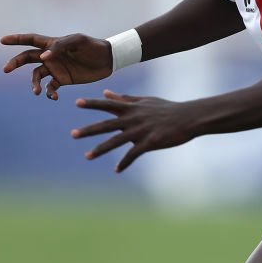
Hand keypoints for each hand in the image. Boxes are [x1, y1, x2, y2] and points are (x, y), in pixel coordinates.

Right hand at [1, 32, 112, 99]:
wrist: (108, 60)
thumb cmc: (93, 46)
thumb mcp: (78, 42)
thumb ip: (60, 47)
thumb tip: (43, 57)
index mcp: (52, 43)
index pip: (30, 39)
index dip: (16, 39)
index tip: (2, 40)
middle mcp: (51, 56)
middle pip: (27, 58)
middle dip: (15, 63)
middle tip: (6, 69)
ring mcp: (56, 68)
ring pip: (37, 76)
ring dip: (34, 84)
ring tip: (37, 92)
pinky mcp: (63, 80)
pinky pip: (51, 87)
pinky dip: (49, 93)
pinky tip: (53, 97)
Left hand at [71, 90, 195, 172]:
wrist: (188, 118)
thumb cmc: (167, 109)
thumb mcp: (145, 101)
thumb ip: (124, 98)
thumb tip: (105, 92)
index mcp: (132, 108)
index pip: (108, 104)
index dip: (93, 103)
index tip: (77, 103)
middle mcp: (133, 118)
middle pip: (106, 124)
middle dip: (89, 130)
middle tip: (73, 134)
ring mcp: (141, 131)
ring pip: (116, 141)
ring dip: (100, 149)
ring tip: (87, 156)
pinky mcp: (150, 142)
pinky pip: (133, 155)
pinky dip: (124, 163)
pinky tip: (116, 170)